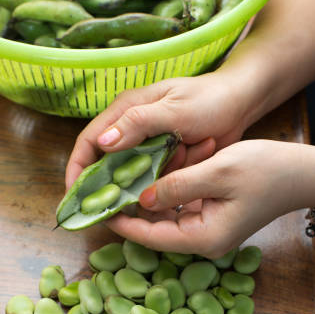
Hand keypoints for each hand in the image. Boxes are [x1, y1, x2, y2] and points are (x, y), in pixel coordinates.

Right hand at [65, 72, 248, 189]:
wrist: (241, 102)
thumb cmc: (209, 99)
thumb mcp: (174, 109)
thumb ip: (138, 123)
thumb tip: (102, 143)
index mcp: (126, 111)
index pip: (89, 141)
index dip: (77, 169)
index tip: (73, 196)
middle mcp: (131, 130)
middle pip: (104, 164)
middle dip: (102, 189)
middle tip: (101, 214)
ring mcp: (147, 146)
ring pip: (129, 176)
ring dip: (138, 189)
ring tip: (142, 206)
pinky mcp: (163, 159)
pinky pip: (152, 179)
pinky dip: (159, 187)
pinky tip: (168, 194)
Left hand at [105, 140, 310, 257]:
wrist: (302, 174)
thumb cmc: (267, 170)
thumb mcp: (217, 172)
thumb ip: (176, 186)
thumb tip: (142, 197)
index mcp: (202, 238)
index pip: (149, 236)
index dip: (120, 222)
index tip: (94, 209)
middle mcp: (202, 240)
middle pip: (153, 227)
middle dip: (129, 206)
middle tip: (103, 186)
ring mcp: (207, 231)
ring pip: (164, 215)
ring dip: (147, 195)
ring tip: (121, 175)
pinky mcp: (212, 218)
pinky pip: (180, 207)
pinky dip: (166, 190)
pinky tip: (154, 170)